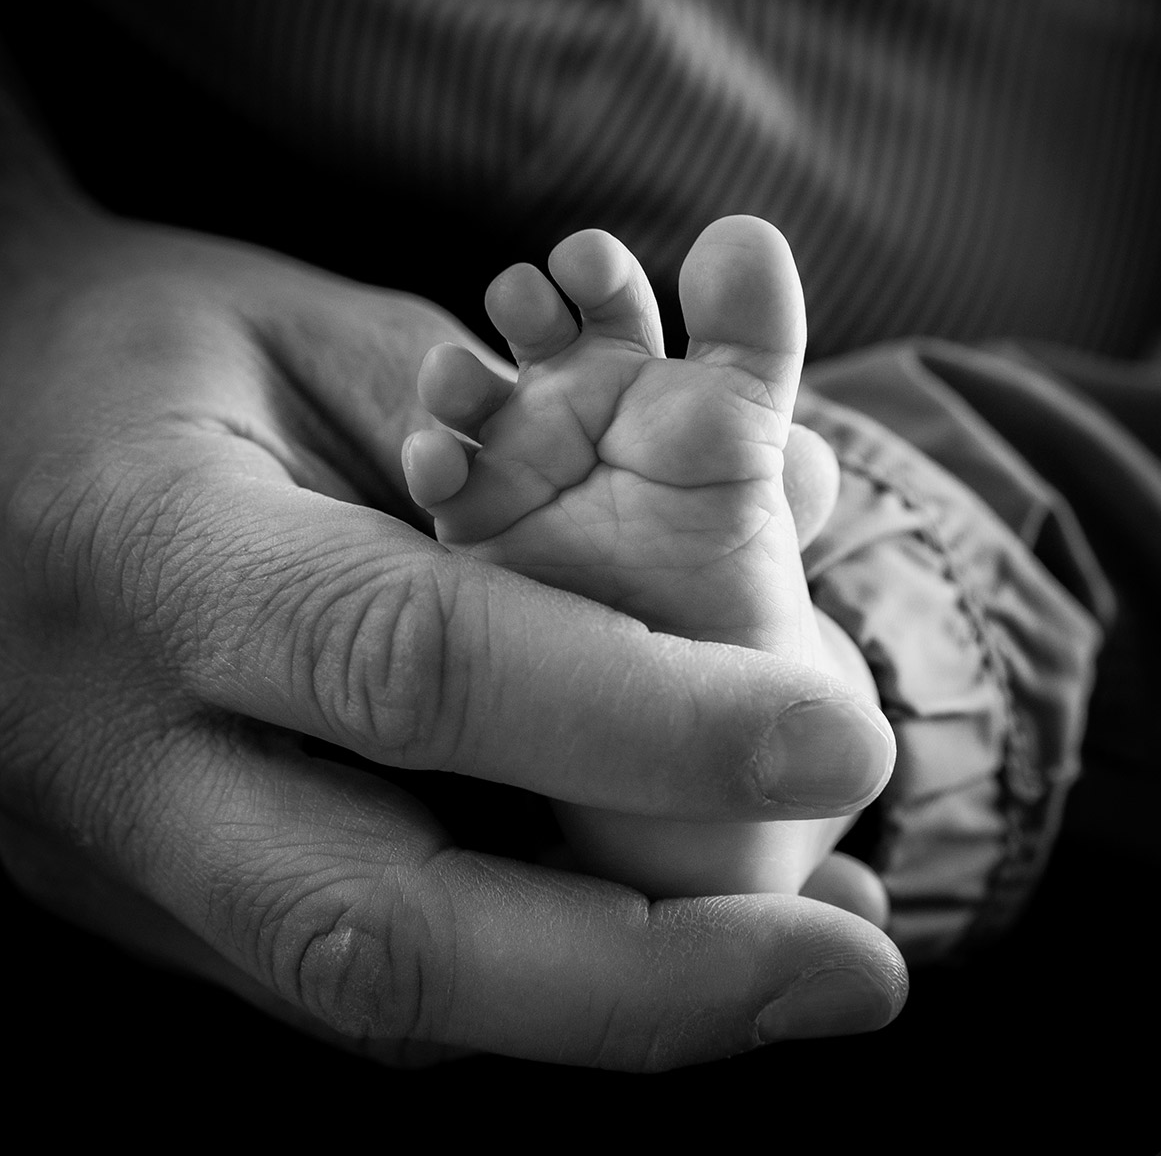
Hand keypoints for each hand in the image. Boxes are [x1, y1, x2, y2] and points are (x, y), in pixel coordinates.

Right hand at [0, 209, 902, 1068]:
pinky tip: (674, 948)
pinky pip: (362, 975)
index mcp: (152, 561)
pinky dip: (538, 979)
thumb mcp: (314, 330)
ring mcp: (130, 854)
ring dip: (612, 1007)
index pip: (411, 668)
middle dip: (643, 982)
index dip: (639, 719)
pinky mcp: (163, 895)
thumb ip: (536, 420)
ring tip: (803, 970)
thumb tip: (789, 493)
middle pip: (379, 935)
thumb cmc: (153, 355)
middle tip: (854, 972)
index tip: (838, 741)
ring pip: (379, 994)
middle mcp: (127, 753)